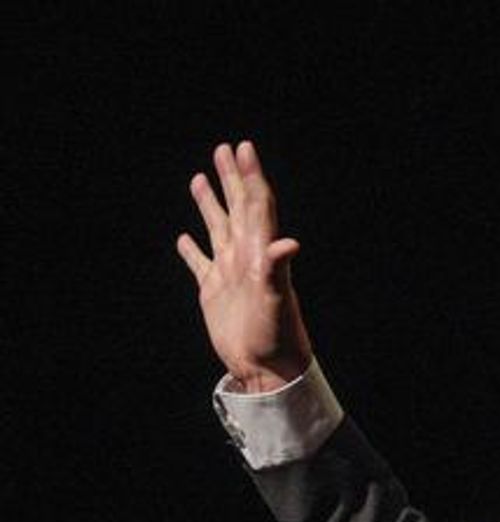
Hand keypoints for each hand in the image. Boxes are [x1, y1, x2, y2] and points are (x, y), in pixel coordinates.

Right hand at [176, 141, 311, 392]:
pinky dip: (191, 249)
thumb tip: (288, 243)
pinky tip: (184, 238)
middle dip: (231, 178)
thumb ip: (277, 269)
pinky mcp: (213, 292)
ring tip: (201, 177)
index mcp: (260, 252)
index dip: (250, 176)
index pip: (256, 204)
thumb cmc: (276, 336)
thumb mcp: (277, 300)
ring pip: (217, 228)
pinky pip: (200, 264)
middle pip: (237, 208)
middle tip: (224, 148)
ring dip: (211, 204)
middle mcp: (245, 256)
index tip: (243, 148)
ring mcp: (229, 273)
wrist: (266, 368)